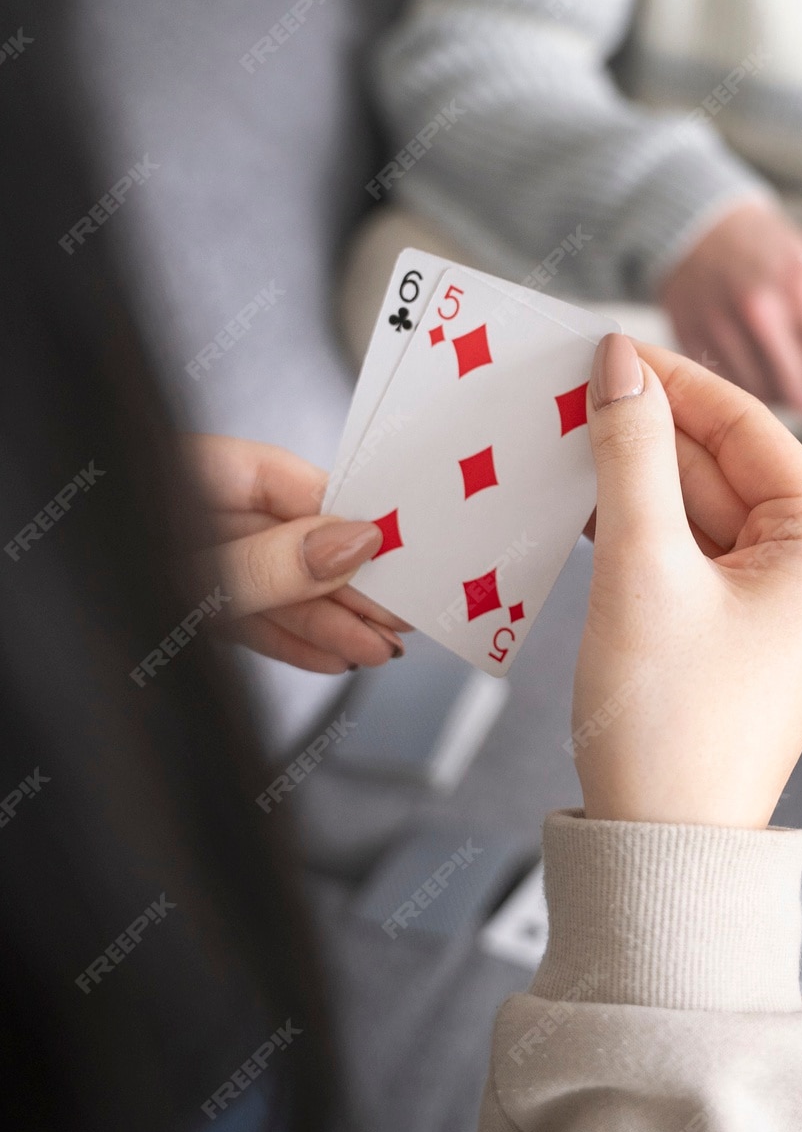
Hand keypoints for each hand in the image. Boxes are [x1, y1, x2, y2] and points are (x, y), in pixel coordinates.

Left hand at [187, 435, 411, 673]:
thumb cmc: (76, 593)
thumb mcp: (186, 573)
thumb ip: (266, 562)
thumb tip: (350, 543)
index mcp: (183, 474)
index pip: (281, 478)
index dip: (344, 513)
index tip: (394, 546)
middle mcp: (187, 515)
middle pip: (286, 539)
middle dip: (344, 583)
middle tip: (396, 612)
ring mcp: (185, 563)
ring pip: (272, 587)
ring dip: (328, 623)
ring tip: (374, 649)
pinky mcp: (183, 610)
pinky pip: (246, 620)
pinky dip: (288, 641)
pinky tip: (331, 657)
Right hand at [573, 333, 801, 827]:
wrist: (665, 848)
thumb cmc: (670, 724)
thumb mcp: (642, 568)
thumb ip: (632, 453)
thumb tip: (621, 363)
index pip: (745, 423)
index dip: (668, 378)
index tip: (601, 345)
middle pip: (721, 462)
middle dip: (643, 430)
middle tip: (563, 389)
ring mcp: (788, 600)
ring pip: (700, 505)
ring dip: (633, 478)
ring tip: (559, 442)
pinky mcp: (746, 628)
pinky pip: (693, 551)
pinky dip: (640, 528)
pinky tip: (582, 506)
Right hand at [658, 201, 801, 421]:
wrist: (699, 226)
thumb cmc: (761, 248)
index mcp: (800, 285)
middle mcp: (761, 309)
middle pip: (799, 388)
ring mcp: (723, 326)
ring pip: (763, 393)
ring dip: (778, 394)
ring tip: (785, 379)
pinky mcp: (692, 340)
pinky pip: (728, 384)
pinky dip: (744, 383)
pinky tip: (753, 368)